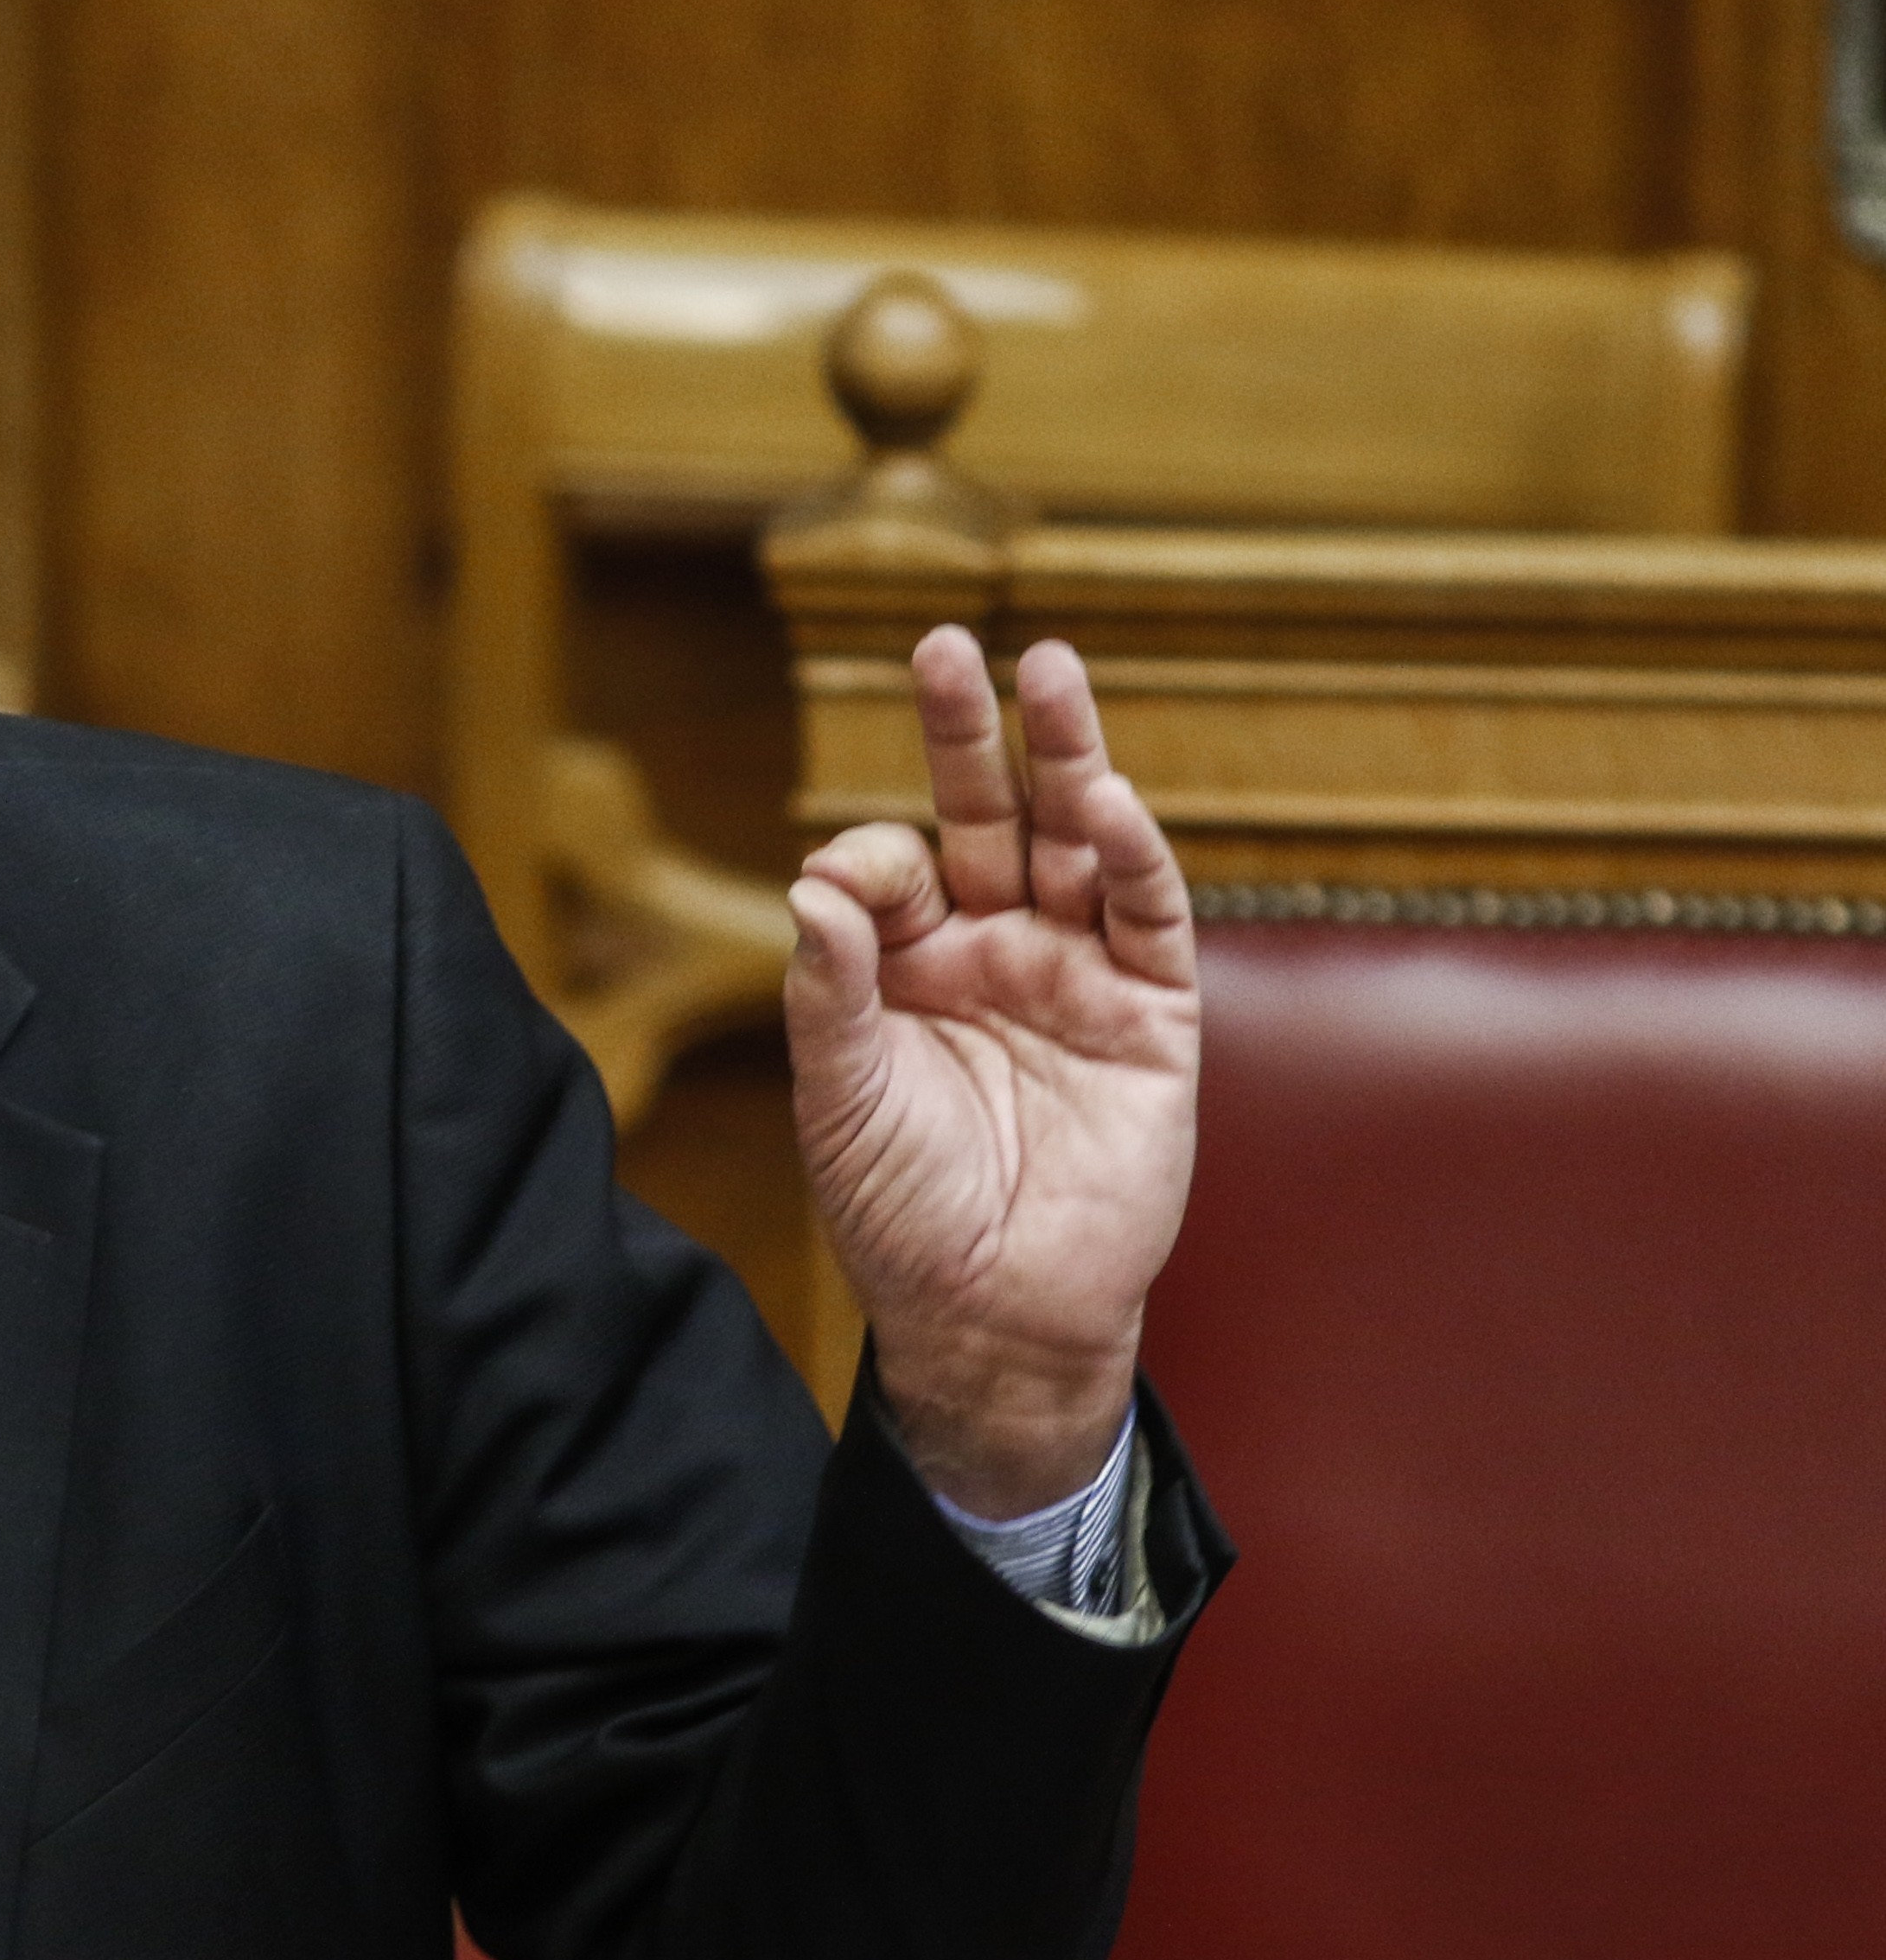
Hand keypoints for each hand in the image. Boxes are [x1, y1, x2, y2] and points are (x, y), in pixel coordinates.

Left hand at [785, 627, 1197, 1518]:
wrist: (995, 1315)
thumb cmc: (902, 1212)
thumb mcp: (841, 1101)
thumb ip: (828, 993)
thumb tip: (809, 882)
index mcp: (905, 965)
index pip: (890, 867)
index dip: (868, 860)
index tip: (849, 888)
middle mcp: (992, 950)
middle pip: (984, 818)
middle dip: (967, 735)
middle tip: (944, 644)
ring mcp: (1075, 975)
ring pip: (1076, 842)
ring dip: (1065, 758)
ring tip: (1047, 671)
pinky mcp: (1152, 1016)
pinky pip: (1147, 919)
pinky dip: (1133, 856)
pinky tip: (1107, 799)